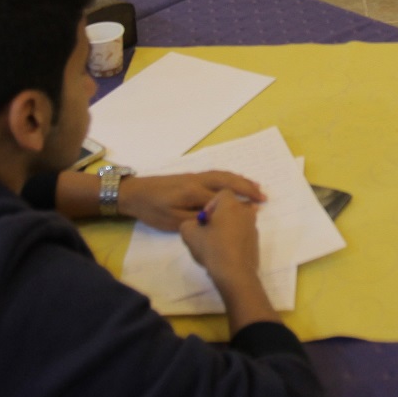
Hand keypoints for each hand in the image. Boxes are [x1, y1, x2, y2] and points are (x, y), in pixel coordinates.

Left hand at [119, 170, 264, 231]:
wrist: (133, 193)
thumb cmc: (152, 210)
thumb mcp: (173, 221)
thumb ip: (197, 220)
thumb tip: (219, 218)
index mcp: (195, 192)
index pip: (224, 198)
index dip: (241, 204)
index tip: (257, 210)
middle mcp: (198, 180)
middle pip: (228, 180)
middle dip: (247, 187)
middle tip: (264, 196)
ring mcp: (194, 176)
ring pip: (223, 175)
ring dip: (241, 180)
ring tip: (255, 187)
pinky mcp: (190, 176)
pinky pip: (216, 175)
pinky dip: (230, 178)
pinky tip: (234, 182)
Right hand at [179, 190, 275, 328]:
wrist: (235, 274)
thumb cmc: (213, 249)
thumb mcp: (189, 234)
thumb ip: (188, 224)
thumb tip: (194, 225)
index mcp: (231, 206)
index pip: (222, 194)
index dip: (210, 204)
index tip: (204, 220)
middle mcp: (246, 213)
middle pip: (230, 208)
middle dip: (218, 217)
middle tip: (207, 232)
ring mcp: (253, 228)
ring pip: (236, 222)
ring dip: (226, 229)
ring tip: (215, 245)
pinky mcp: (256, 242)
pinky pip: (242, 235)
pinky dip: (234, 240)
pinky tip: (224, 254)